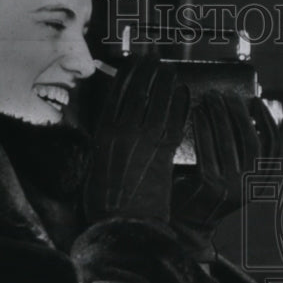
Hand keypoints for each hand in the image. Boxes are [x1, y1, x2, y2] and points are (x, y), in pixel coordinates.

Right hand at [83, 59, 188, 223]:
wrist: (120, 225)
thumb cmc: (105, 201)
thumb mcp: (97, 164)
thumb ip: (106, 143)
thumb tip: (115, 125)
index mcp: (102, 133)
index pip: (115, 94)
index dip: (127, 74)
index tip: (134, 62)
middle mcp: (122, 132)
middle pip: (137, 91)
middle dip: (146, 71)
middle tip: (155, 57)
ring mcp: (143, 141)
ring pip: (157, 102)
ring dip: (165, 82)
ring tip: (171, 70)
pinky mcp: (163, 154)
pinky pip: (174, 121)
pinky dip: (180, 104)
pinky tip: (185, 93)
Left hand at [170, 91, 279, 260]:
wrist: (184, 224)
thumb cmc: (203, 191)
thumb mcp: (228, 173)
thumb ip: (237, 150)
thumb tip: (242, 111)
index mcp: (260, 183)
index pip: (273, 148)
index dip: (268, 122)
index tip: (257, 101)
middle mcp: (250, 187)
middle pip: (251, 141)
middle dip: (239, 113)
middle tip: (226, 94)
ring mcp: (230, 188)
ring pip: (229, 143)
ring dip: (219, 116)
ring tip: (210, 98)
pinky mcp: (209, 187)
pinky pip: (207, 150)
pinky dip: (203, 129)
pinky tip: (197, 114)